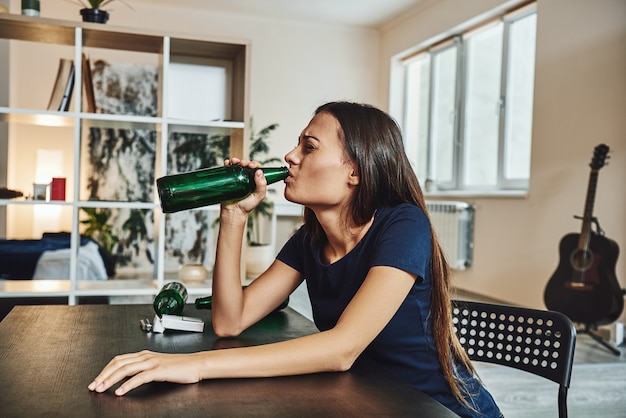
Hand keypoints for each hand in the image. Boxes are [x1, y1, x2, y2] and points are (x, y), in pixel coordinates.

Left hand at [88, 350, 202, 395]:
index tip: (96, 380)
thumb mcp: (157, 367)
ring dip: (111, 380)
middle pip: (118, 363)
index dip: (105, 370)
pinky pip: (140, 377)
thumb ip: (142, 370)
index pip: (118, 360)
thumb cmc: (179, 367)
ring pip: (126, 369)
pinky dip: (128, 385)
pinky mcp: (159, 370)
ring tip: (102, 389)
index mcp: (144, 355)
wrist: (196, 365)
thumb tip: (126, 379)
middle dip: (103, 375)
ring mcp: (152, 362)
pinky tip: (121, 392)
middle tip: (93, 386)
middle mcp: (146, 356)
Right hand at [223, 157, 266, 214]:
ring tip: (234, 161)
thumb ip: (262, 185)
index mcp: (255, 181)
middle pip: (247, 165)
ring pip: (237, 165)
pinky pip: (228, 169)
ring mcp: (237, 178)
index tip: (251, 165)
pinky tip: (227, 163)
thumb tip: (259, 172)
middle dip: (245, 161)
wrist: (234, 212)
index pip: (257, 168)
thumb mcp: (258, 196)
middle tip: (243, 163)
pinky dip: (227, 164)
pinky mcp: (228, 180)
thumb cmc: (247, 206)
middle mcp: (247, 178)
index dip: (254, 164)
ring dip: (236, 161)